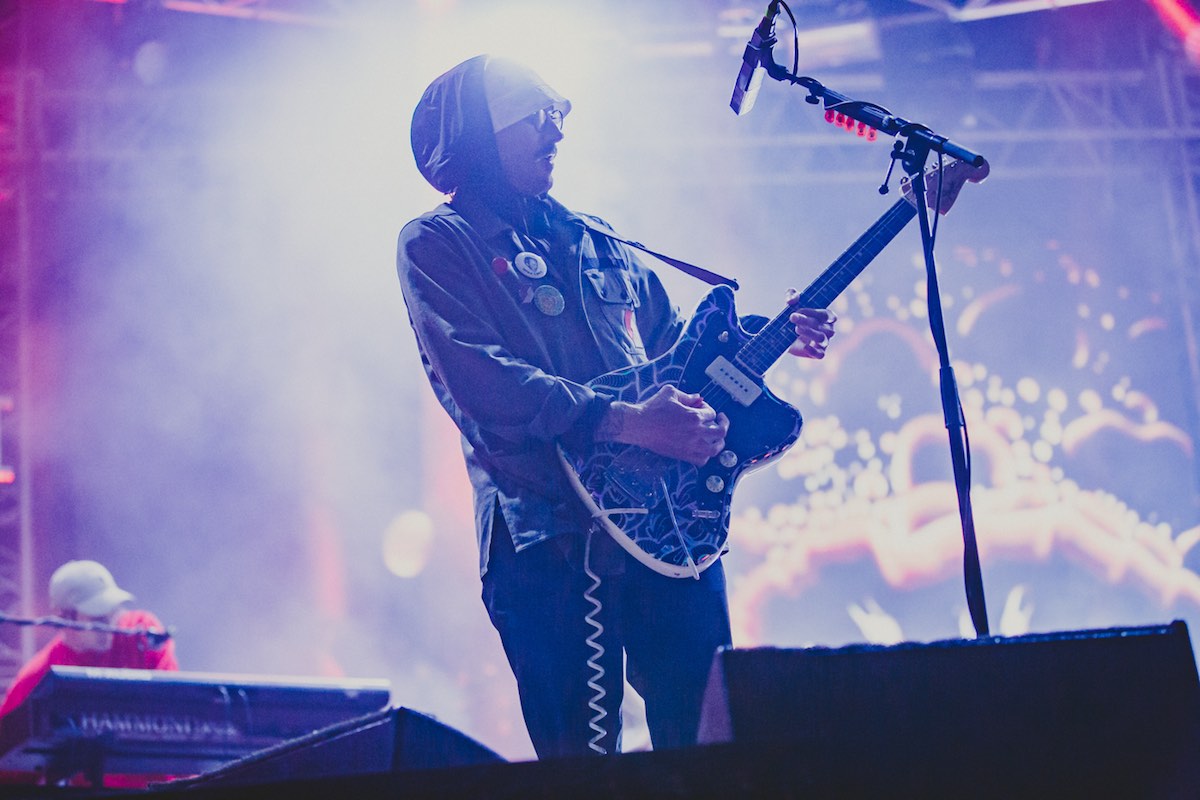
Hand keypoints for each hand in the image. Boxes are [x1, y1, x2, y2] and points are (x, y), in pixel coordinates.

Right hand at [598, 386, 729, 465]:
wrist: (638, 425)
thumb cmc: (652, 408)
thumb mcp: (670, 393)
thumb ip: (687, 395)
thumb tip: (698, 398)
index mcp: (694, 416)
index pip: (711, 414)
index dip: (707, 409)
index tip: (700, 407)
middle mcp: (695, 433)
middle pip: (720, 431)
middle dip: (723, 424)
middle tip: (721, 420)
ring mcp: (690, 446)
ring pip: (714, 449)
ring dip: (719, 442)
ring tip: (717, 438)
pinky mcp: (682, 455)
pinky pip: (701, 460)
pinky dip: (706, 456)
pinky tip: (704, 449)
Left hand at [784, 288, 836, 358]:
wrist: (785, 334)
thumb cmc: (794, 315)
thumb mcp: (792, 303)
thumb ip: (792, 295)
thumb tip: (791, 300)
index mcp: (827, 317)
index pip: (826, 315)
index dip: (813, 312)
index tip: (797, 310)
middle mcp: (828, 329)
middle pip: (822, 326)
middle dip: (807, 321)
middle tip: (792, 317)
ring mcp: (824, 342)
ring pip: (821, 338)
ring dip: (809, 333)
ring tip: (796, 329)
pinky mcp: (817, 353)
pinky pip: (820, 354)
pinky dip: (813, 351)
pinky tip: (804, 346)